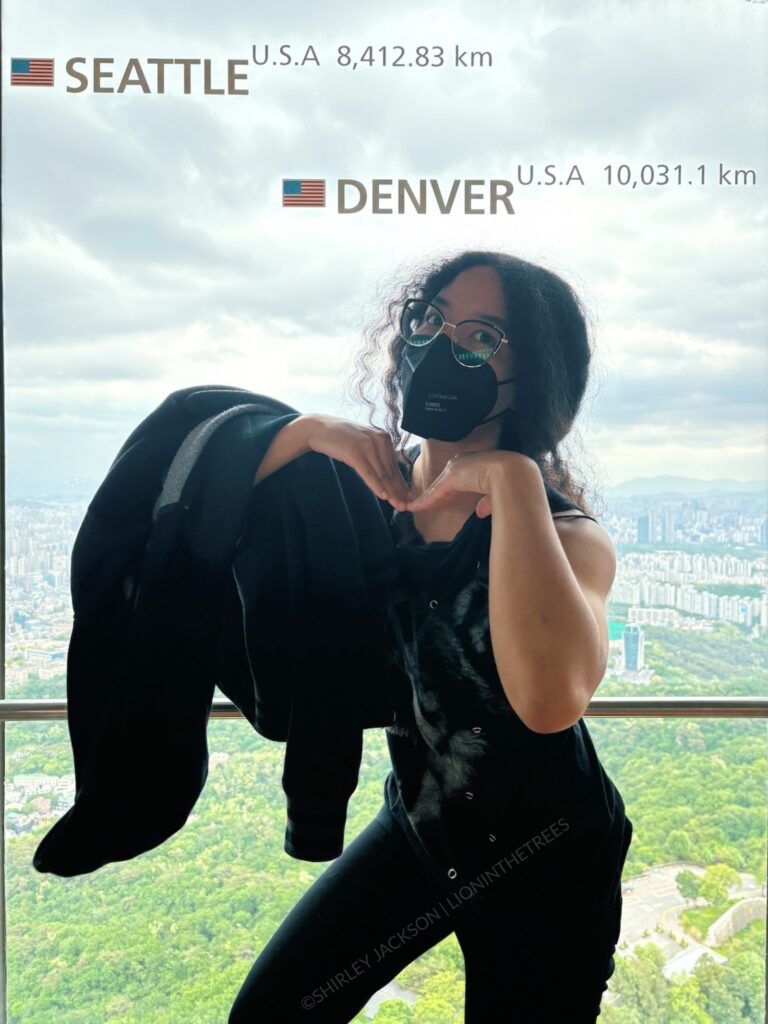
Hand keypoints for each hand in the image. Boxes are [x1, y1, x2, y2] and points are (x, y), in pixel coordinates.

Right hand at [299, 414, 412, 510]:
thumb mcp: (363, 443)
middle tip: (406, 507)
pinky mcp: (354, 452)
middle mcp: (379, 440)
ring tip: (398, 506)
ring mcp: (367, 445)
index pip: (394, 466)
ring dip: (391, 492)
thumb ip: (377, 454)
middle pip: (390, 472)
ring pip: (381, 474)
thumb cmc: (341, 438)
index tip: (408, 499)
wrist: (318, 428)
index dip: (401, 484)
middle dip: (398, 491)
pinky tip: (383, 496)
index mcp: (384, 438)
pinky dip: (376, 485)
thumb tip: (389, 474)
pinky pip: (367, 472)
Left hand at [405, 451, 521, 518]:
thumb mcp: (495, 493)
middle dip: (432, 496)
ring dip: (424, 500)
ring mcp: (454, 469)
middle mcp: (461, 464)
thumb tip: (480, 512)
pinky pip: (434, 493)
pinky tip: (414, 507)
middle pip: (442, 484)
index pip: (454, 480)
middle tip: (420, 505)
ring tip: (412, 507)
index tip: (439, 500)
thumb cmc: (510, 482)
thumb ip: (486, 502)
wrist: (511, 472)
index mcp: (473, 464)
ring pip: (436, 488)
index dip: (445, 492)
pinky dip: (424, 501)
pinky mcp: (450, 478)